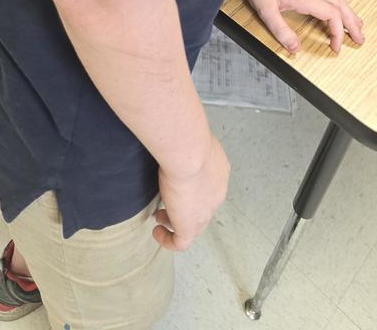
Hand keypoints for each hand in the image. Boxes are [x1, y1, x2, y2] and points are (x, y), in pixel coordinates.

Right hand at [154, 133, 229, 251]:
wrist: (189, 152)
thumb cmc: (188, 138)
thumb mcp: (191, 136)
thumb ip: (188, 140)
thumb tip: (176, 136)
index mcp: (219, 172)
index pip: (209, 185)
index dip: (194, 187)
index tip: (178, 182)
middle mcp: (216, 194)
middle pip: (203, 206)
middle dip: (185, 205)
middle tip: (168, 200)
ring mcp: (205, 213)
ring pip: (194, 225)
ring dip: (177, 222)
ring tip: (160, 216)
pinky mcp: (189, 226)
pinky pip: (180, 242)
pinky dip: (168, 240)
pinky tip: (157, 231)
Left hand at [239, 0, 364, 54]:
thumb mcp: (265, 11)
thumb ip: (281, 31)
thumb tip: (295, 49)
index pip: (332, 16)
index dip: (338, 33)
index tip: (336, 47)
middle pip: (341, 6)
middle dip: (352, 24)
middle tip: (360, 39)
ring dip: (349, 11)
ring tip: (357, 24)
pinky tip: (341, 3)